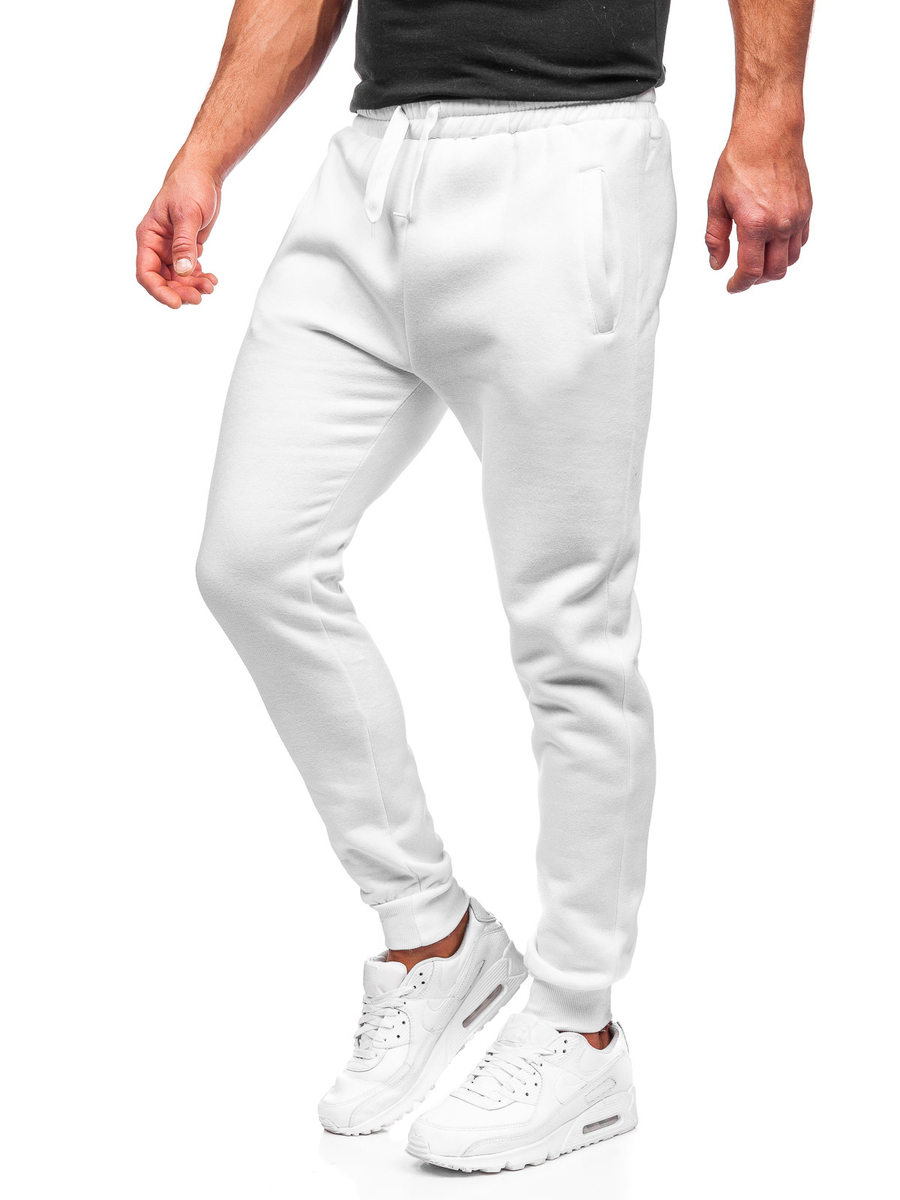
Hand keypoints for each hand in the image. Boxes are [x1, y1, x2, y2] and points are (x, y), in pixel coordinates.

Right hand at [136, 168, 220, 308]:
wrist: (202, 174)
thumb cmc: (190, 187)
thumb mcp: (188, 215)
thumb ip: (184, 244)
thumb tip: (183, 271)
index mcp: (148, 237)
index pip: (146, 272)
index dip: (159, 291)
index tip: (176, 303)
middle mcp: (157, 246)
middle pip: (163, 280)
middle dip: (180, 291)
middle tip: (200, 297)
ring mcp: (171, 249)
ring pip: (178, 279)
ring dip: (192, 287)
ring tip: (210, 286)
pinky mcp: (186, 249)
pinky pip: (189, 271)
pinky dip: (199, 278)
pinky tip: (211, 279)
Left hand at [706, 121, 811, 292]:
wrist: (768, 134)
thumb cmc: (741, 162)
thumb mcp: (716, 202)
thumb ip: (715, 237)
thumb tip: (717, 263)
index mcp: (755, 224)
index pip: (751, 271)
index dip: (739, 285)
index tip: (732, 286)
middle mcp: (781, 223)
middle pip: (774, 272)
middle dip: (756, 280)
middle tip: (743, 276)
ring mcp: (797, 216)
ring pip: (792, 260)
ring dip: (774, 266)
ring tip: (758, 261)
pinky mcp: (807, 208)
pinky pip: (801, 241)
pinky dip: (788, 250)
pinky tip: (773, 244)